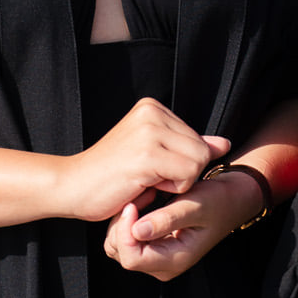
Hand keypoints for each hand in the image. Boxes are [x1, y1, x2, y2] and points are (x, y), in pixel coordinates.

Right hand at [53, 98, 227, 223]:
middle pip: (202, 150)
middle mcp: (152, 111)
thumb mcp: (155, 155)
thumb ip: (188, 146)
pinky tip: (142, 186)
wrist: (72, 186)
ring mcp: (149, 131)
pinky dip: (170, 190)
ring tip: (145, 180)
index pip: (199, 139)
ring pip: (198, 162)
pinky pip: (187, 176)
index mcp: (152, 107)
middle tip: (147, 177)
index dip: (181, 164)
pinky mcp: (147, 154)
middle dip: (183, 173)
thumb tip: (224, 143)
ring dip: (177, 183)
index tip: (150, 168)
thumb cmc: (111, 175)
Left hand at [102, 170, 260, 280]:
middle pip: (121, 254)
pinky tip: (140, 204)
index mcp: (174, 260)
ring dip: (122, 223)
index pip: (132, 259)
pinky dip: (126, 222)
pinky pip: (125, 238)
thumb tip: (138, 231)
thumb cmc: (217, 201)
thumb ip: (167, 219)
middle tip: (137, 199)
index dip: (125, 233)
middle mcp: (162, 265)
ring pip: (118, 247)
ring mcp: (156, 257)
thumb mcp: (195, 206)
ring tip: (140, 200)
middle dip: (122, 226)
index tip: (132, 205)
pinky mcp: (152, 245)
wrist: (229, 199)